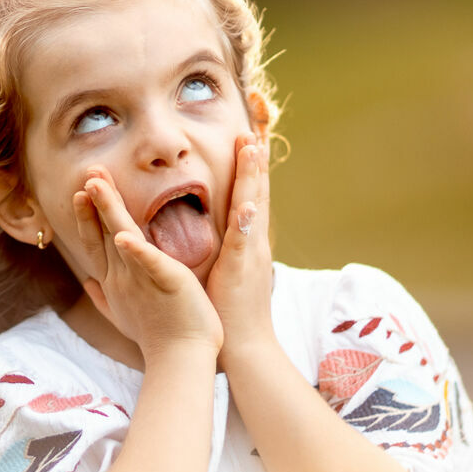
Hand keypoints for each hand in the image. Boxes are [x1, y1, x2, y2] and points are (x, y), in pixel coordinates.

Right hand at [70, 168, 221, 360]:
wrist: (178, 361)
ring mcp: (139, 280)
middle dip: (92, 202)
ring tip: (96, 184)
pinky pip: (149, 263)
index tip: (82, 191)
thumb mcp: (123, 314)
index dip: (87, 216)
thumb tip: (86, 281)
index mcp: (115, 281)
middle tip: (87, 173)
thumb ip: (103, 296)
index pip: (95, 242)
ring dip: (106, 210)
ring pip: (119, 237)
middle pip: (100, 233)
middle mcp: (121, 277)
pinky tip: (124, 236)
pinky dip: (136, 250)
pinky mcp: (165, 283)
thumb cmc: (156, 338)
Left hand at [206, 133, 274, 360]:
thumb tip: (216, 231)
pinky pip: (243, 242)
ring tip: (252, 146)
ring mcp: (250, 254)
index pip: (250, 195)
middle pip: (257, 191)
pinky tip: (245, 203)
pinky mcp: (240, 270)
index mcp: (247, 240)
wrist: (245, 347)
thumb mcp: (226, 271)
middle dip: (256, 158)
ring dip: (254, 177)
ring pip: (253, 207)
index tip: (248, 135)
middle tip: (255, 124)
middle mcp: (254, 241)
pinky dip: (245, 221)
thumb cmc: (229, 312)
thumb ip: (223, 249)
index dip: (250, 166)